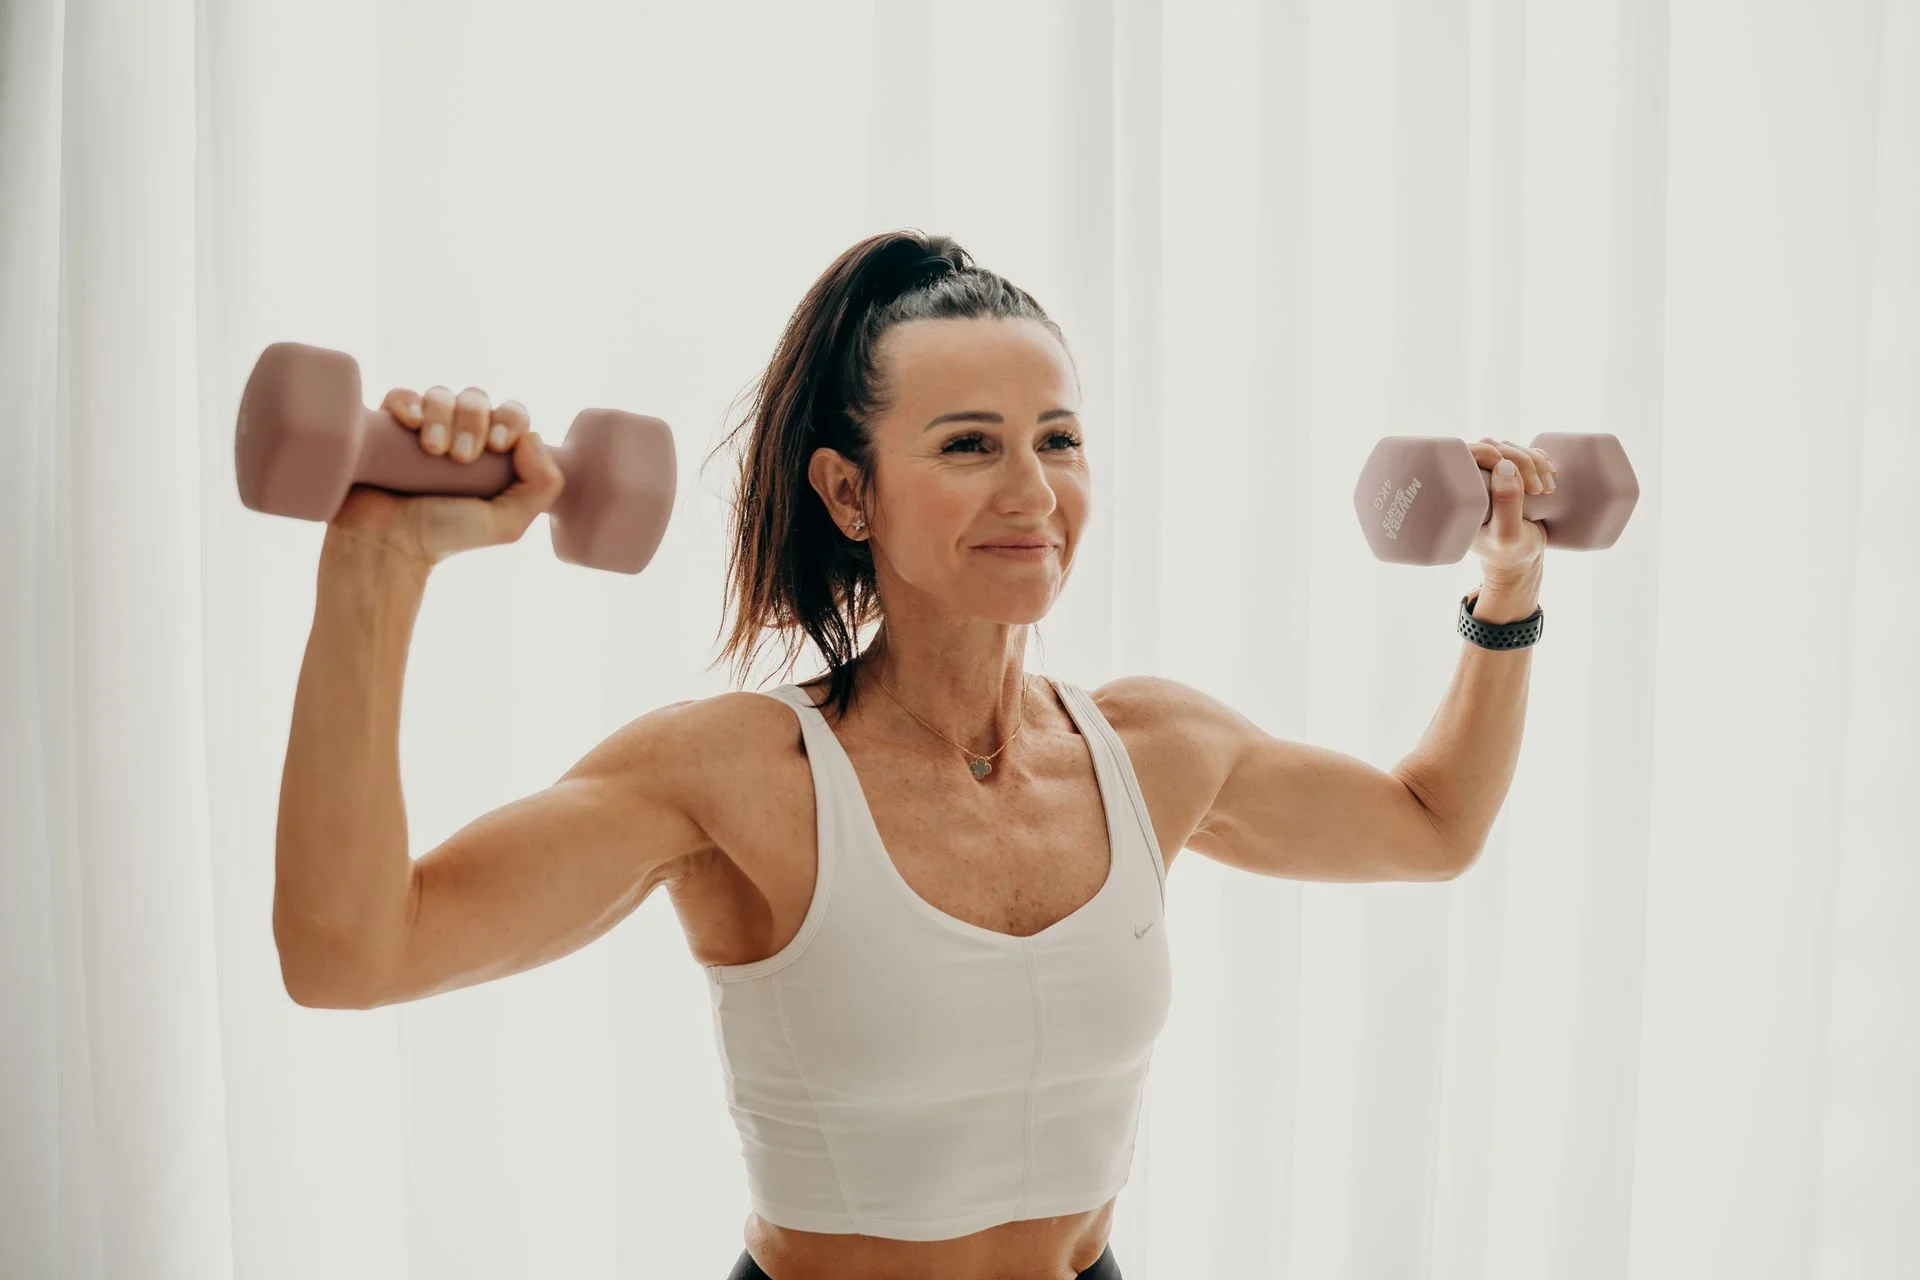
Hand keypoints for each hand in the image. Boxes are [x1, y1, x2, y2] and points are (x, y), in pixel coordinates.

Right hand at [327, 384, 564, 567]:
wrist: (386, 544)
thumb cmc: (446, 536)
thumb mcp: (506, 523)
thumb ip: (541, 487)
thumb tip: (532, 437)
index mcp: (493, 455)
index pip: (512, 415)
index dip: (510, 420)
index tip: (498, 446)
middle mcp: (460, 436)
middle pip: (477, 399)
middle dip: (474, 420)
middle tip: (462, 457)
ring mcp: (423, 429)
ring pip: (441, 394)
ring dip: (442, 415)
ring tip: (434, 450)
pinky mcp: (387, 426)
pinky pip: (401, 396)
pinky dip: (408, 402)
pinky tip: (410, 423)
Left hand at [1468, 437, 1552, 588]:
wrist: (1520, 561)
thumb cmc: (1509, 553)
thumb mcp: (1508, 535)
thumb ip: (1506, 504)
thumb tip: (1504, 465)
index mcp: (1459, 492)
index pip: (1468, 453)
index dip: (1492, 453)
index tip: (1515, 476)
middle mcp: (1473, 479)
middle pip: (1495, 447)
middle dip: (1523, 460)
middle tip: (1539, 489)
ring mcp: (1492, 475)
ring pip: (1512, 448)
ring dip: (1536, 461)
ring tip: (1548, 489)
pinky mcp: (1512, 475)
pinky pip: (1526, 452)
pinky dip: (1541, 459)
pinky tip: (1551, 475)